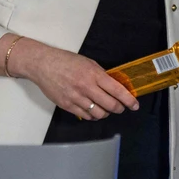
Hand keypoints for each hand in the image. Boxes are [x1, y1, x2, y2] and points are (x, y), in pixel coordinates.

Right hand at [9, 38, 138, 119]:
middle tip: (121, 107)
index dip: (129, 100)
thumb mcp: (89, 63)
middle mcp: (87, 88)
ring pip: (99, 113)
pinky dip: (93, 115)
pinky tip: (94, 111)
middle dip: (119, 108)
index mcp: (94, 75)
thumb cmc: (67, 61)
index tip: (135, 105)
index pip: (117, 90)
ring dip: (106, 113)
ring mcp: (76, 98)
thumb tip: (115, 86)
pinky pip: (85, 116)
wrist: (44, 65)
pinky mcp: (67, 105)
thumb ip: (102, 75)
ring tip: (107, 109)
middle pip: (110, 105)